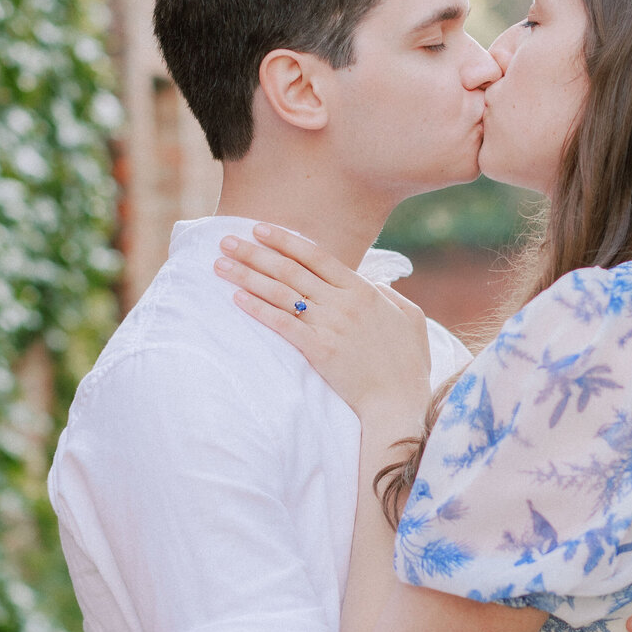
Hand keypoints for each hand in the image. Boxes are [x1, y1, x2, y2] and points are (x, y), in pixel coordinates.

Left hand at [215, 224, 431, 424]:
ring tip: (220, 265)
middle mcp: (343, 303)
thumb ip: (389, 296)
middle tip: (226, 240)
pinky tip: (237, 299)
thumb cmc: (409, 364)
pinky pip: (282, 324)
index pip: (316, 256)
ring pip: (281, 294)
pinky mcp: (318, 351)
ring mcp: (329, 326)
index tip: (260, 229)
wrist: (400, 402)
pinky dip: (258, 309)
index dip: (285, 241)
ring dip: (247, 276)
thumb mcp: (411, 319)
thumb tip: (373, 284)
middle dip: (255, 252)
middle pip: (290, 270)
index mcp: (363, 290)